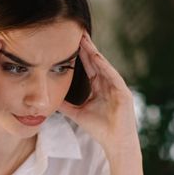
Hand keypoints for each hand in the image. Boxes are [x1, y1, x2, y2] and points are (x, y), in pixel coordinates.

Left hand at [58, 31, 139, 154]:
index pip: (88, 66)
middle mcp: (108, 83)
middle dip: (86, 47)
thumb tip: (50, 99)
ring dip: (94, 52)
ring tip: (84, 39)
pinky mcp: (123, 91)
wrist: (115, 142)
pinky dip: (104, 65)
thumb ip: (65, 105)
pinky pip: (112, 75)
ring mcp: (116, 86)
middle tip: (76, 32)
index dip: (79, 54)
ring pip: (103, 65)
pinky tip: (96, 56)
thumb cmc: (100, 129)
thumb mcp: (77, 114)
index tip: (69, 42)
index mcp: (99, 87)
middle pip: (95, 61)